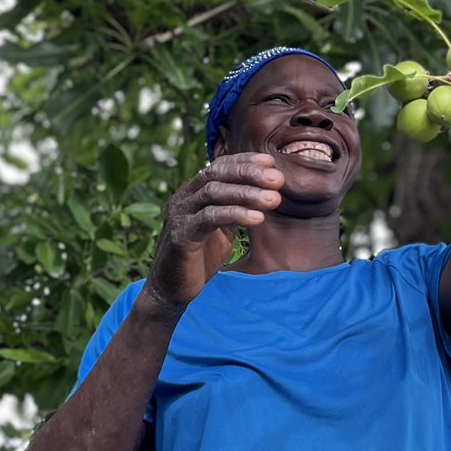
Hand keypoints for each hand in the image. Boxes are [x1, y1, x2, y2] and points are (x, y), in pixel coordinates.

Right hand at [143, 153, 282, 308]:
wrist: (172, 289)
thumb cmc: (200, 257)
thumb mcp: (222, 228)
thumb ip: (236, 209)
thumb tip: (266, 193)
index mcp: (193, 192)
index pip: (219, 166)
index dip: (244, 161)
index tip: (271, 162)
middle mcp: (184, 197)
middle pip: (216, 173)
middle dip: (248, 173)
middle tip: (278, 179)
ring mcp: (180, 214)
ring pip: (213, 192)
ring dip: (247, 193)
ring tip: (273, 199)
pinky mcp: (181, 235)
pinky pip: (209, 218)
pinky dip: (235, 214)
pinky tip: (257, 219)